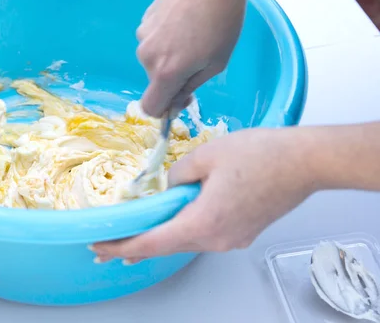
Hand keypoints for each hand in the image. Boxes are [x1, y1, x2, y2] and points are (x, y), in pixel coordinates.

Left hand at [92, 128, 316, 262]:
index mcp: (202, 222)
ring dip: (160, 236)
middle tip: (107, 244)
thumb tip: (170, 186)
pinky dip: (183, 229)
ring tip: (134, 234)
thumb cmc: (260, 155)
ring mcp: (232, 239)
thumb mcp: (205, 155)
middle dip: (134, 245)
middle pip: (167, 245)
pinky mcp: (243, 232)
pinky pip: (205, 233)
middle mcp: (216, 239)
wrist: (304, 162)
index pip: (151, 243)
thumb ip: (178, 174)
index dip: (120, 247)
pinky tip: (174, 219)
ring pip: (186, 240)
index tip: (99, 248)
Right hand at [136, 0, 246, 116]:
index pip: (150, 108)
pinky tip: (186, 22)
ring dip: (171, 56)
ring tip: (195, 36)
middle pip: (156, 81)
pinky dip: (167, 39)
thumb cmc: (222, 21)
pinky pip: (154, 40)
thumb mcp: (215, 64)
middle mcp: (148, 56)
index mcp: (166, 72)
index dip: (165, 110)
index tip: (182, 99)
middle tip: (199, 60)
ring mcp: (143, 36)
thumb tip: (174, 104)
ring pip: (154, 60)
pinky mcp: (145, 20)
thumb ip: (190, 88)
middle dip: (174, 78)